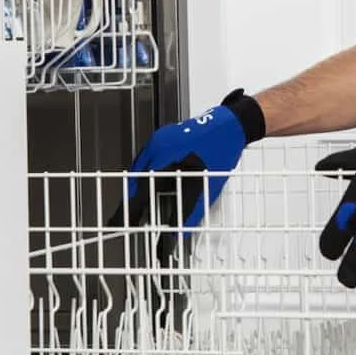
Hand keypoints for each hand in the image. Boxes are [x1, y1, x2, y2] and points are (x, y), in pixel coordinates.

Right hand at [126, 90, 266, 232]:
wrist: (231, 125)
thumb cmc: (221, 149)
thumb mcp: (206, 186)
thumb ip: (190, 210)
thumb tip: (180, 229)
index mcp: (163, 156)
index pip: (140, 190)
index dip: (132, 209)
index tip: (124, 222)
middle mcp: (156, 145)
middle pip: (135, 179)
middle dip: (132, 199)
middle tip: (130, 216)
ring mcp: (158, 138)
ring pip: (139, 169)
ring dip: (139, 187)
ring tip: (139, 205)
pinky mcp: (162, 137)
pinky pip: (147, 159)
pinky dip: (147, 175)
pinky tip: (153, 184)